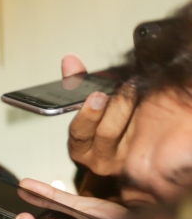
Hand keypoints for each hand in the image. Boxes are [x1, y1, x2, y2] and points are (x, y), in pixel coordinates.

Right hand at [62, 54, 136, 176]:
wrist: (124, 150)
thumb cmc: (101, 125)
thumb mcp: (86, 106)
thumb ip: (77, 82)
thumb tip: (69, 60)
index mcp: (79, 148)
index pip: (80, 131)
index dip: (89, 114)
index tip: (98, 95)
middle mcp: (99, 158)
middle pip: (107, 131)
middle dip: (117, 105)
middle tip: (128, 85)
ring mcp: (123, 159)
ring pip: (129, 132)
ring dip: (135, 108)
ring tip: (139, 90)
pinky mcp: (142, 156)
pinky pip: (146, 132)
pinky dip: (148, 114)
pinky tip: (149, 100)